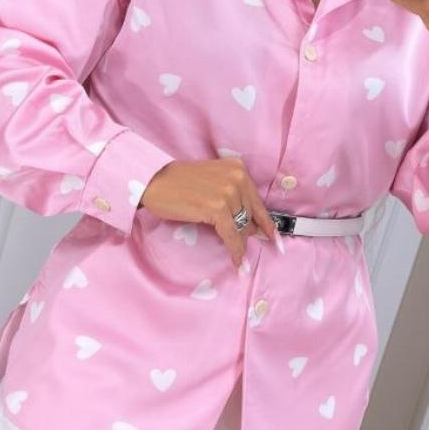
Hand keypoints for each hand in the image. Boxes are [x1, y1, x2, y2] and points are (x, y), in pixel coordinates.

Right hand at [139, 159, 278, 267]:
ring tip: (239, 258)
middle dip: (248, 235)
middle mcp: (237, 178)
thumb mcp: (212, 181)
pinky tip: (236, 260)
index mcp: (238, 169)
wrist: (154, 180)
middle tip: (246, 249)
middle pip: (250, 216)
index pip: (257, 202)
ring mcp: (228, 193)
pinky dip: (235, 250)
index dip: (267, 223)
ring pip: (242, 228)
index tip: (274, 238)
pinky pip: (232, 235)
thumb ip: (232, 196)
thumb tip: (250, 225)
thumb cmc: (178, 183)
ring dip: (240, 245)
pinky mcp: (217, 208)